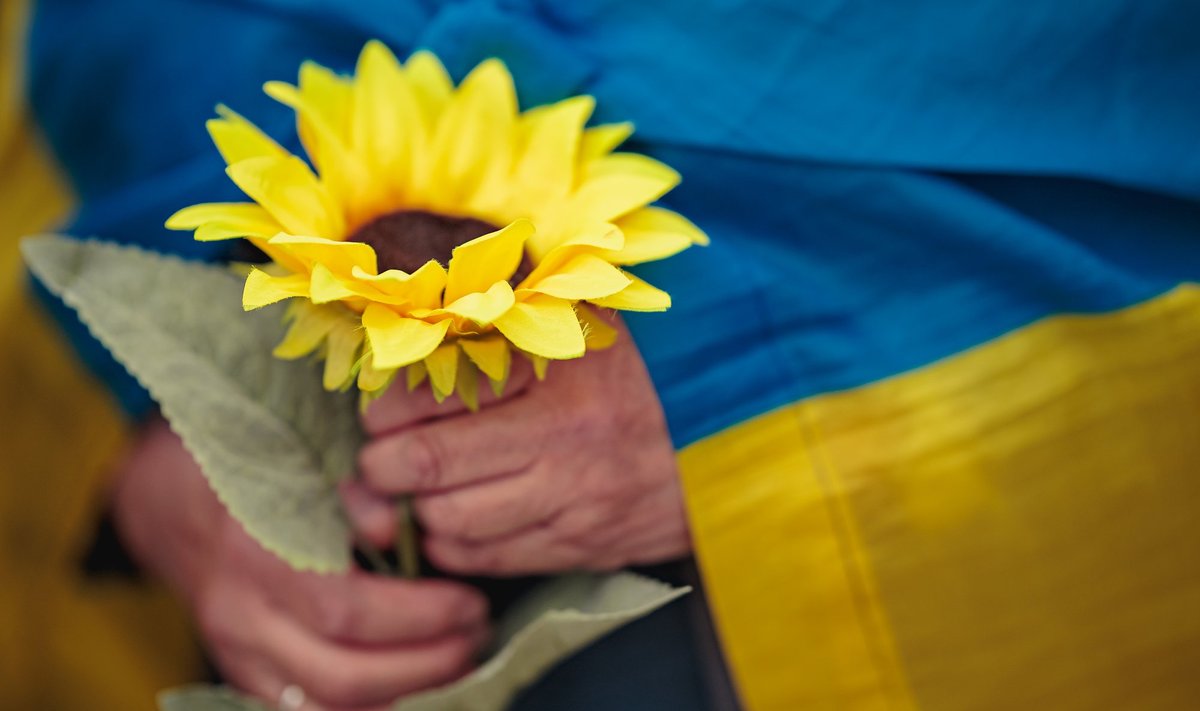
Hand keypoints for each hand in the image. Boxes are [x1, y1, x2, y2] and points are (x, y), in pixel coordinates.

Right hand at [112, 418, 489, 710]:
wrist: (177, 505)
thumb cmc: (260, 472)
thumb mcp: (305, 460)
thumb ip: (355, 492)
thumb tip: (395, 527)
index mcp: (257, 551)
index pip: (345, 610)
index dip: (419, 616)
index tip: (470, 601)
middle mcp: (240, 613)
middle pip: (342, 675)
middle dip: (426, 665)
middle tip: (475, 635)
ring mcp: (237, 653)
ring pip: (327, 707)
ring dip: (405, 691)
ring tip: (457, 658)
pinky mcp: (242, 676)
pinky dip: (368, 704)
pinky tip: (411, 679)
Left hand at [353, 314, 690, 575]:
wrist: (727, 440)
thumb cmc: (639, 372)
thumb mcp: (583, 321)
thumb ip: (509, 313)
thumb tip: (421, 317)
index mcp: (559, 369)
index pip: (433, 396)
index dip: (387, 411)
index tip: (383, 413)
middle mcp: (564, 440)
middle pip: (427, 468)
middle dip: (384, 467)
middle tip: (383, 456)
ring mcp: (573, 502)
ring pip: (450, 522)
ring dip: (420, 509)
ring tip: (423, 488)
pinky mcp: (580, 547)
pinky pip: (487, 559)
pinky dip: (455, 544)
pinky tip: (460, 517)